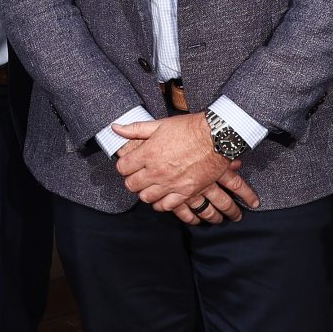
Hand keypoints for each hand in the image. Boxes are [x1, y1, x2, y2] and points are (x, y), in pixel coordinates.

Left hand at [114, 114, 258, 223]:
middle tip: (138, 175)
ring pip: (146, 197)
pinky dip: (161, 203)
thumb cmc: (189, 129)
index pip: (122, 167)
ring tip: (150, 185)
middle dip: (132, 180)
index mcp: (148, 153)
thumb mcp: (160, 124)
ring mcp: (171, 184)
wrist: (217, 138)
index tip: (129, 164)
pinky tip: (163, 196)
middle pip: (131, 185)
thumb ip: (135, 129)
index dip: (124, 166)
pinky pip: (166, 206)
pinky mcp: (185, 192)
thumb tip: (115, 128)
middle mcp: (156, 171)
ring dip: (145, 192)